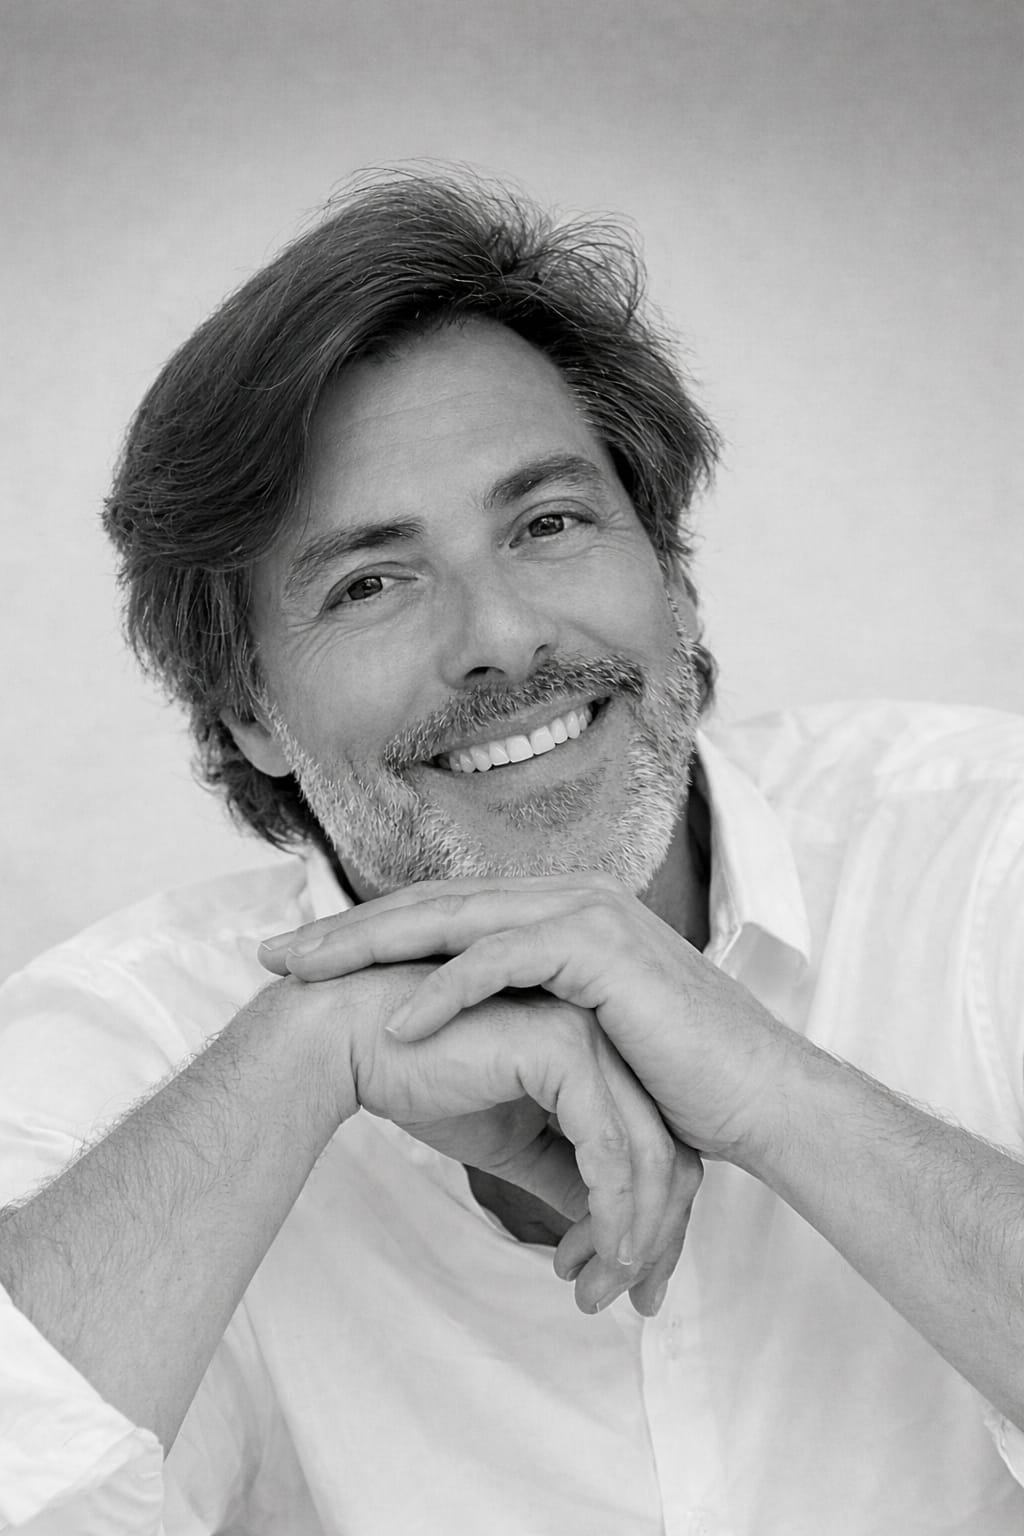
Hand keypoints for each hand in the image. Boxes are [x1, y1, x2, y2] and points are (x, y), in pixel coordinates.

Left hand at [263, 873, 788, 1164]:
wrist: (756, 1095)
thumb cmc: (669, 1079)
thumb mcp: (577, 1039)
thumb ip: (522, 1018)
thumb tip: (462, 1037)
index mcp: (554, 914)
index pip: (441, 916)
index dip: (365, 934)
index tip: (300, 960)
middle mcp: (565, 898)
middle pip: (429, 907)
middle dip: (345, 931)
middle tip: (273, 956)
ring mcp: (583, 913)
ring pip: (453, 921)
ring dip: (372, 947)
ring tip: (305, 976)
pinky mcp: (599, 947)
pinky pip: (503, 961)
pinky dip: (447, 989)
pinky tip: (395, 1022)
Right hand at [276, 961, 700, 1314]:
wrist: (351, 1041)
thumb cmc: (422, 1080)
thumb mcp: (511, 1141)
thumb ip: (565, 1173)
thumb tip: (610, 1229)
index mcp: (599, 1047)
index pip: (656, 1140)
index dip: (653, 1218)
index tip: (628, 1282)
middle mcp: (607, 1034)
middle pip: (670, 1150)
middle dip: (656, 1237)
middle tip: (628, 1301)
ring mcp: (590, 1035)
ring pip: (651, 1155)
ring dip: (633, 1237)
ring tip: (596, 1293)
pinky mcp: (563, 1050)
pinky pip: (610, 1148)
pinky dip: (610, 1212)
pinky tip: (592, 1254)